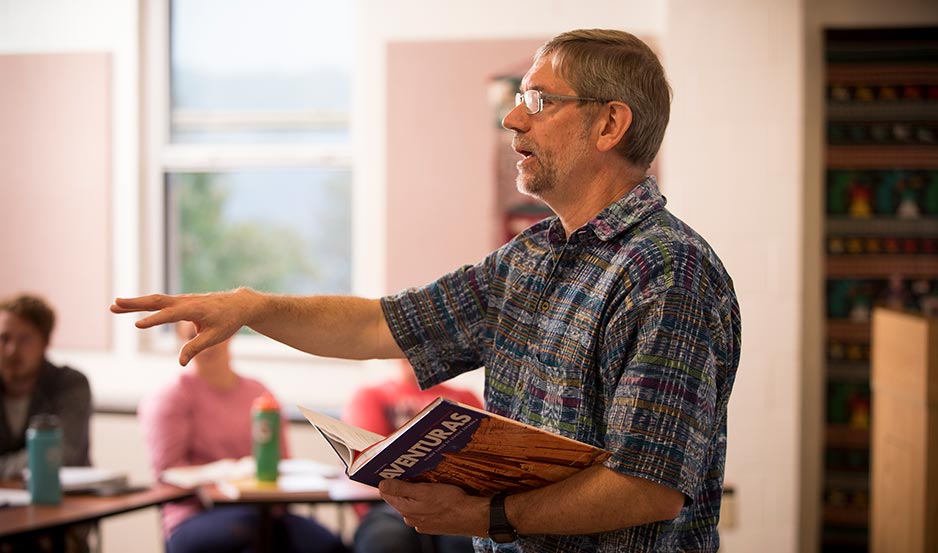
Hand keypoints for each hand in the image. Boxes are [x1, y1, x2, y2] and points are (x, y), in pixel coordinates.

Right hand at [110, 288, 259, 364]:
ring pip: (156, 300)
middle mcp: (186, 301)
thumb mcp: (216, 337)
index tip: (137, 325)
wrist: (239, 305)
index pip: (171, 315)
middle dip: (135, 304)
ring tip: (114, 305)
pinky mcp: (182, 302)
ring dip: (135, 302)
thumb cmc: (228, 321)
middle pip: (157, 301)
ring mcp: (183, 300)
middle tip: (114, 304)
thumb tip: (181, 363)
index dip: (154, 321)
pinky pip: (161, 302)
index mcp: (195, 309)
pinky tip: (131, 305)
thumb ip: (197, 348)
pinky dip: (145, 303)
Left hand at [378, 479, 488, 536]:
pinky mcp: (432, 524)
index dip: (388, 479)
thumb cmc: (449, 502)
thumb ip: (400, 489)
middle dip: (403, 485)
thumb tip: (381, 485)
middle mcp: (410, 518)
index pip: (386, 493)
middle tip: (410, 471)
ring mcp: (421, 523)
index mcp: (405, 509)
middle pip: (399, 498)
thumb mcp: (423, 490)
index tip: (392, 469)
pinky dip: (425, 502)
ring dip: (415, 493)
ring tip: (425, 480)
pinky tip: (434, 494)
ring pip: (412, 504)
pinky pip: (423, 510)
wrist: (469, 516)